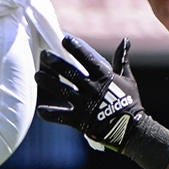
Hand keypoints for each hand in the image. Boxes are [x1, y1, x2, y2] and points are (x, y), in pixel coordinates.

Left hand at [36, 35, 145, 151]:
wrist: (132, 131)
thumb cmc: (130, 103)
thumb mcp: (128, 79)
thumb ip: (122, 60)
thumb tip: (125, 40)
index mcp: (104, 77)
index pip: (88, 58)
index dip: (76, 47)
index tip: (64, 38)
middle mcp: (92, 89)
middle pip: (70, 72)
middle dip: (55, 62)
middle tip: (44, 55)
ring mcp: (85, 105)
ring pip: (61, 90)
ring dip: (48, 82)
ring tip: (37, 75)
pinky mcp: (80, 121)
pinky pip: (61, 116)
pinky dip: (50, 114)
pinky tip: (40, 110)